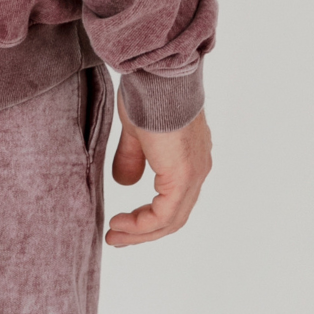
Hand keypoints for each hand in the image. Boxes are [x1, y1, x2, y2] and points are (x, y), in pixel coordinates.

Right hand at [105, 89, 212, 246]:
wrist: (159, 76)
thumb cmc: (148, 93)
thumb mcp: (136, 131)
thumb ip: (133, 157)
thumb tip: (125, 182)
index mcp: (189, 157)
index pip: (173, 199)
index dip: (147, 216)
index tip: (121, 223)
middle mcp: (198, 169)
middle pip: (173, 215)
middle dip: (142, 230)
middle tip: (117, 236)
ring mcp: (194, 173)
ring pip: (171, 218)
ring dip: (141, 231)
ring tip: (115, 235)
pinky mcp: (184, 176)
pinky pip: (166, 214)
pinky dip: (143, 224)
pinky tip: (122, 224)